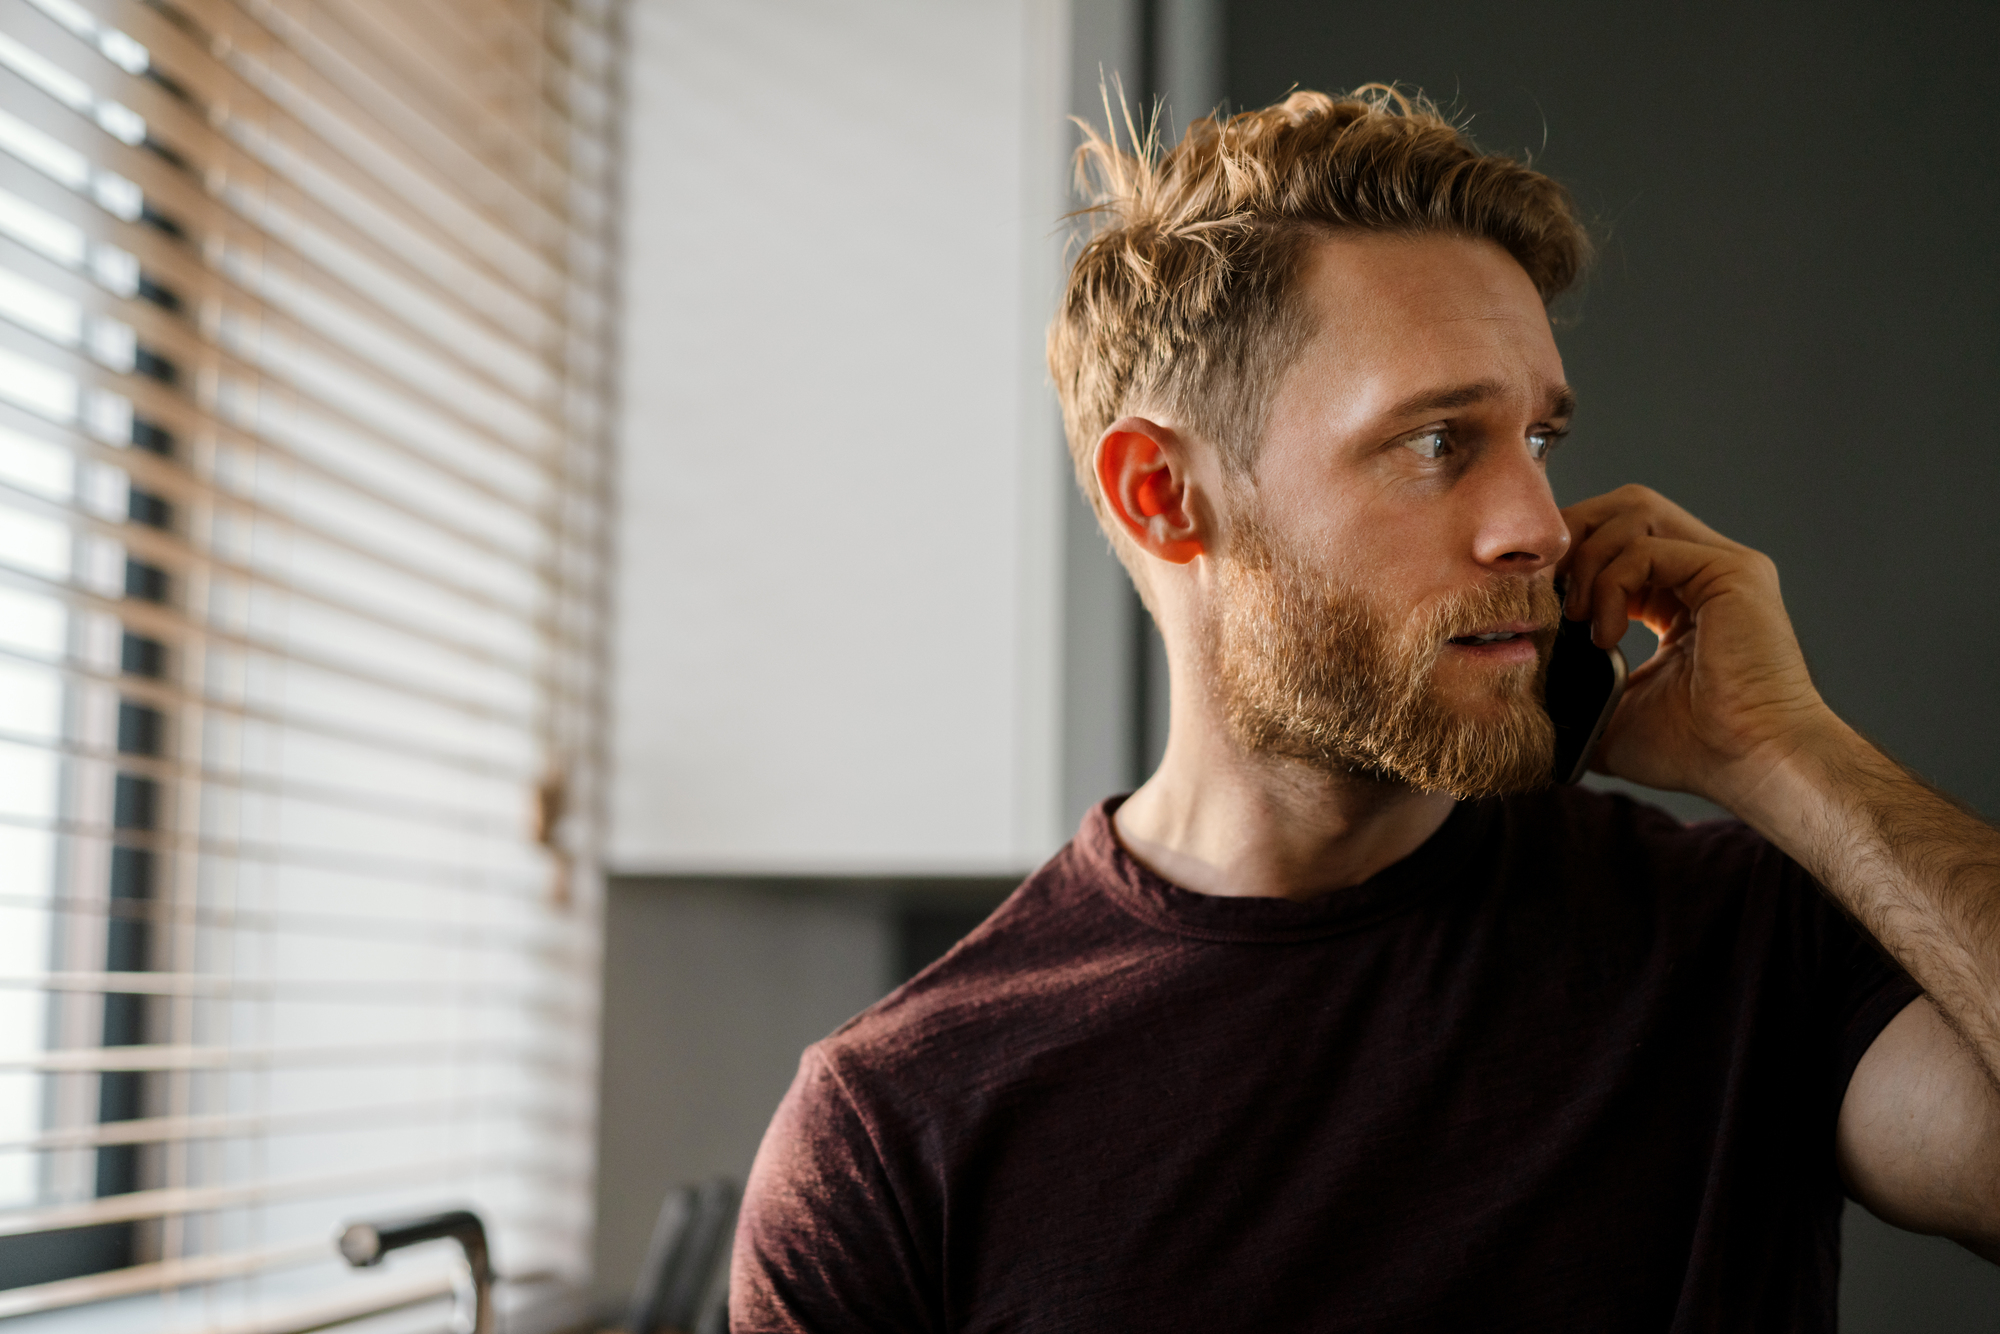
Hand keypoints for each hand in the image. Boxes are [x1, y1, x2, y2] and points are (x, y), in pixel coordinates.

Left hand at [1558, 484, 1833, 808]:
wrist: (1752, 766)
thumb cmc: (1694, 749)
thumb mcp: (1613, 710)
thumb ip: (1576, 683)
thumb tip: (1522, 686)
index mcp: (1681, 595)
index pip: (1615, 539)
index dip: (1568, 557)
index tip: (1535, 599)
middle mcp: (1706, 569)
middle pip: (1625, 507)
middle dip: (1575, 538)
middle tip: (1545, 590)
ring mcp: (1723, 565)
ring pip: (1634, 512)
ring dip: (1587, 561)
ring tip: (1577, 618)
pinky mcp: (1733, 572)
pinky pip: (1647, 548)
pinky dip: (1610, 584)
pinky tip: (1604, 634)